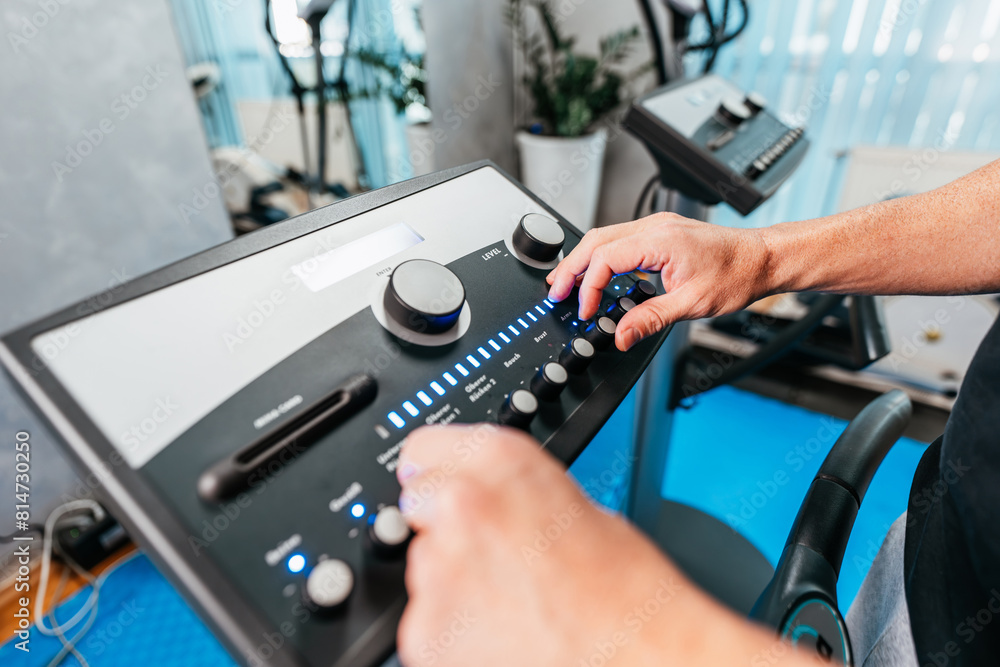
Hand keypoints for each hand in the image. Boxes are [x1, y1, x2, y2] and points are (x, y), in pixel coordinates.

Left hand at [394, 424, 817, 666]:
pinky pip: (428, 624)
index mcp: (499, 460)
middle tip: (497, 563)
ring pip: (425, 572)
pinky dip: (454, 634)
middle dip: (448, 535)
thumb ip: (512, 493)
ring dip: (455, 588)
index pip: (421, 452)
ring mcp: (436, 572)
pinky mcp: (426, 632)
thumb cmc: (627, 593)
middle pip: (419, 513)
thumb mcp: (576, 506)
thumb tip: (486, 501)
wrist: (641, 658)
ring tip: (513, 607)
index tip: (443, 495)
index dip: (437, 478)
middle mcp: (459, 505)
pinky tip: (503, 636)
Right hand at [546, 213, 770, 350]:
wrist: (763, 258)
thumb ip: (650, 320)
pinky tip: (598, 274)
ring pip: (604, 236)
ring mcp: (657, 226)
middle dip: (571, 268)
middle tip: (556, 293)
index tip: (588, 312)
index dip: (589, 288)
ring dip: (584, 260)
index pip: (605, 259)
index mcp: (660, 241)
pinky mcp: (661, 232)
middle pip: (595, 240)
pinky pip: (620, 239)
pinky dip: (602, 257)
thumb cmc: (738, 275)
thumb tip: (621, 337)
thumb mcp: (692, 305)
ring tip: (568, 284)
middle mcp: (655, 227)